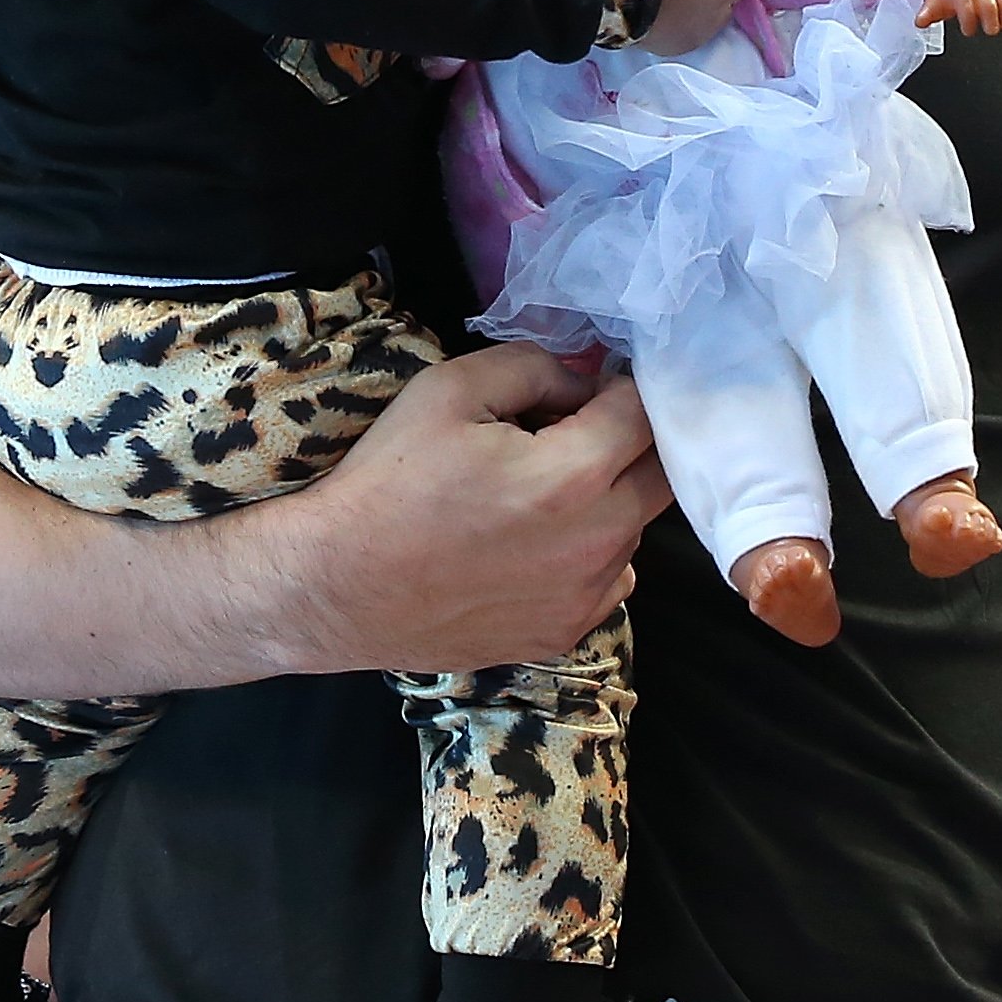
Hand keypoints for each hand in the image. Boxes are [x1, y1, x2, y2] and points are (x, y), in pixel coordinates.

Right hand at [259, 343, 671, 675]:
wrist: (338, 587)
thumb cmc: (388, 483)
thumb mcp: (449, 390)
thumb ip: (534, 367)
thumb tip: (583, 380)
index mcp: (574, 476)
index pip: (644, 413)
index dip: (620, 387)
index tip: (591, 385)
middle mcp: (599, 542)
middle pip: (662, 475)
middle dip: (632, 443)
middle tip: (579, 432)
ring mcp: (586, 597)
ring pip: (636, 530)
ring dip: (610, 502)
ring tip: (542, 495)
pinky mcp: (565, 633)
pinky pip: (608, 580)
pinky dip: (587, 554)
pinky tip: (532, 545)